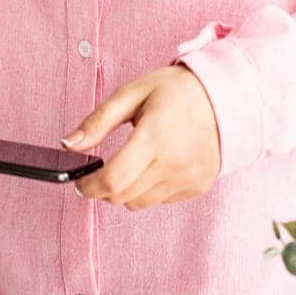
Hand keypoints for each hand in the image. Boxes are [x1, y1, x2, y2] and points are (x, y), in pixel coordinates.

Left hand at [62, 64, 220, 211]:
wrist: (226, 96)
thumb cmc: (178, 90)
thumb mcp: (132, 93)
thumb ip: (97, 121)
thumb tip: (69, 144)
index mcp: (154, 136)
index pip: (112, 180)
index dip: (88, 186)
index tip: (80, 181)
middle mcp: (173, 163)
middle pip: (121, 197)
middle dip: (103, 189)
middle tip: (100, 171)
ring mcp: (187, 179)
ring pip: (138, 203)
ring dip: (125, 190)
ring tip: (132, 163)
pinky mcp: (196, 187)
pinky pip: (160, 200)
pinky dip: (148, 189)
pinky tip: (156, 164)